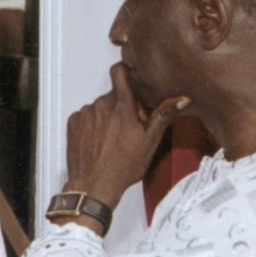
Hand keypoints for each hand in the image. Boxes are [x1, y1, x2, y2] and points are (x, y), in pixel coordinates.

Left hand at [62, 65, 190, 209]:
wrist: (93, 185)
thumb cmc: (122, 167)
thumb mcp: (150, 142)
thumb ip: (163, 115)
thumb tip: (181, 99)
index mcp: (121, 107)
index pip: (120, 71)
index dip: (127, 71)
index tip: (133, 78)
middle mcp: (101, 105)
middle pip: (114, 94)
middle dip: (123, 105)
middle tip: (130, 126)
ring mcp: (85, 113)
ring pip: (100, 106)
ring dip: (107, 116)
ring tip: (113, 138)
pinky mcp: (73, 122)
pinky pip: (86, 116)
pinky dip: (92, 124)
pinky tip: (99, 140)